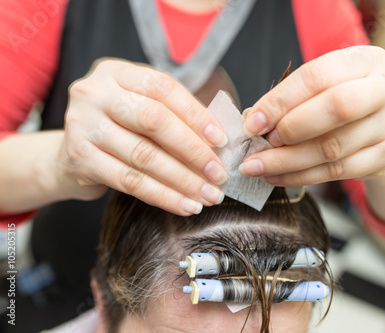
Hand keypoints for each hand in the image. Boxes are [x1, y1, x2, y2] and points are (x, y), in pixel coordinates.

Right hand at [56, 58, 227, 215]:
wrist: (69, 156)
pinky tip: (185, 205)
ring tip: (208, 195)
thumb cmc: (120, 128)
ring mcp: (82, 125)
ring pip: (144, 156)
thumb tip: (221, 139)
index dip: (196, 115)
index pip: (164, 88)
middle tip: (219, 173)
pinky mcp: (79, 158)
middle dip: (193, 150)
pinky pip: (130, 181)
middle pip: (154, 120)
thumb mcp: (141, 108)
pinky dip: (163, 196)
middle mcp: (94, 93)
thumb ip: (175, 114)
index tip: (222, 140)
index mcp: (116, 72)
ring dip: (183, 180)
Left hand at [239, 46, 384, 185]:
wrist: (381, 125)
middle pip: (337, 108)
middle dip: (291, 128)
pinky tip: (277, 176)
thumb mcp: (322, 86)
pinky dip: (301, 176)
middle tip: (261, 143)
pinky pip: (338, 172)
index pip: (317, 76)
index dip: (280, 101)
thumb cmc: (342, 98)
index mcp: (365, 60)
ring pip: (334, 147)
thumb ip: (291, 99)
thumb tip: (254, 120)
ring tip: (258, 165)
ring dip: (288, 160)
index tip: (252, 123)